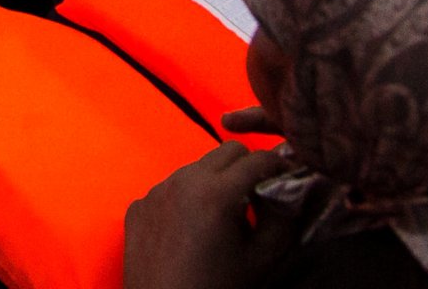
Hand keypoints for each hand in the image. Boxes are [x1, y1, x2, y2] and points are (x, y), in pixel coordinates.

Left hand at [123, 141, 292, 288]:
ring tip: (222, 216)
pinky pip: (169, 188)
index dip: (279, 165)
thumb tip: (286, 190)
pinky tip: (190, 229)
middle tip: (258, 194)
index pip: (257, 159)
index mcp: (216, 192)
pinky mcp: (138, 206)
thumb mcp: (262, 259)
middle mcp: (182, 181)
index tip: (289, 177)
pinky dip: (186, 198)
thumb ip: (280, 218)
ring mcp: (156, 191)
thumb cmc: (217, 287)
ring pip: (196, 167)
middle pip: (226, 151)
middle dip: (248, 166)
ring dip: (215, 180)